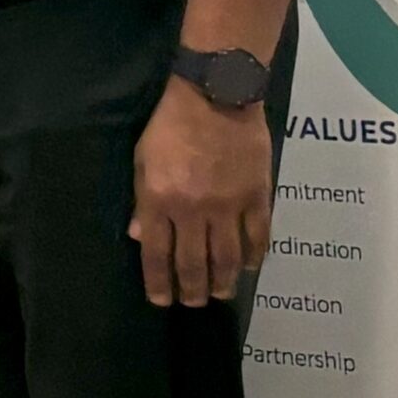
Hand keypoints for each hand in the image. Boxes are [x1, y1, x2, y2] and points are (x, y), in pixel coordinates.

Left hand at [129, 73, 273, 306]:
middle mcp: (193, 210)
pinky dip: (255, 257)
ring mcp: (228, 206)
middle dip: (193, 290)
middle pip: (194, 263)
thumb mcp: (141, 159)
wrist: (215, 93)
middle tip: (194, 303)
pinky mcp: (257, 196)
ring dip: (224, 281)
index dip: (160, 283)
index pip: (157, 255)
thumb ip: (142, 201)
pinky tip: (250, 267)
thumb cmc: (169, 123)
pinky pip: (258, 237)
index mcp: (160, 199)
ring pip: (228, 258)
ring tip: (221, 294)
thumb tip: (139, 237)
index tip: (163, 301)